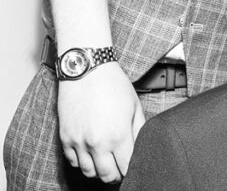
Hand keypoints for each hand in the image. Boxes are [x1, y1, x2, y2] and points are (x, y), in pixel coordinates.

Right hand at [57, 62, 145, 183]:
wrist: (87, 70)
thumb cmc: (113, 85)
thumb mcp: (135, 106)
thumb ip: (139, 130)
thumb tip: (141, 147)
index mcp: (118, 135)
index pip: (126, 168)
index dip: (131, 170)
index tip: (132, 167)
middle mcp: (97, 143)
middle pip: (107, 175)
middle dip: (116, 175)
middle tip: (120, 168)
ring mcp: (79, 142)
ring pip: (89, 172)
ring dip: (99, 170)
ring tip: (106, 161)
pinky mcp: (65, 138)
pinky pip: (73, 161)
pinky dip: (83, 162)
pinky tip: (91, 153)